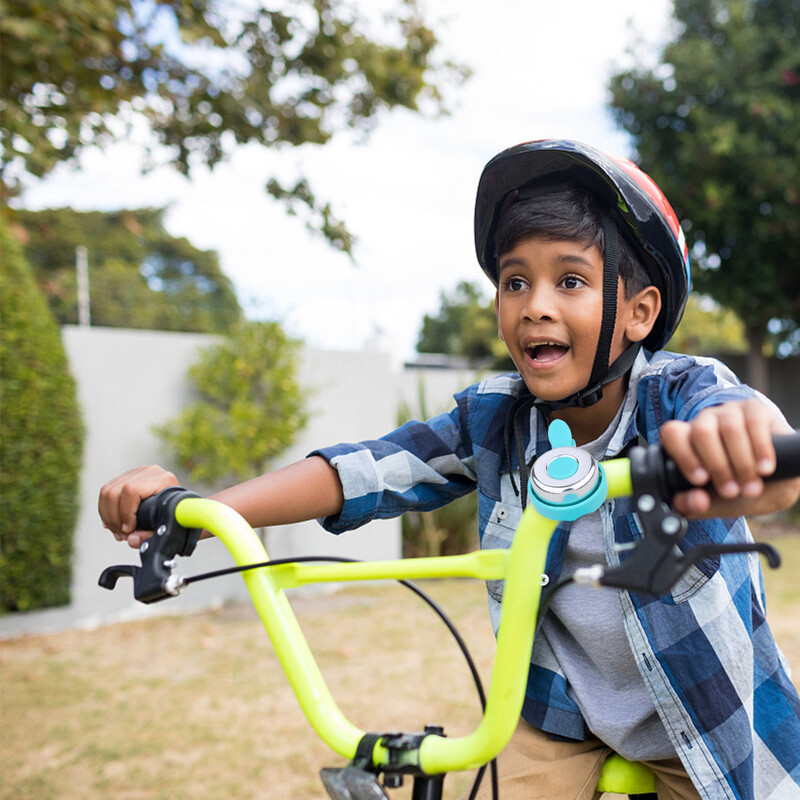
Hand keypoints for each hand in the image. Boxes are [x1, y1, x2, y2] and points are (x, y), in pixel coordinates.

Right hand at [98, 466, 178, 548]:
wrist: (186, 506)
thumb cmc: (181, 517)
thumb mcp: (171, 529)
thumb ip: (151, 536)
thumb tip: (131, 539)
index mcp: (163, 480)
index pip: (131, 490)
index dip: (125, 512)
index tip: (129, 530)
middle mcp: (150, 472)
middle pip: (114, 492)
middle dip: (114, 518)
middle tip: (123, 535)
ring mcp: (137, 472)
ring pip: (107, 492)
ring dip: (108, 516)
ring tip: (119, 532)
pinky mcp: (128, 477)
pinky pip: (107, 491)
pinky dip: (106, 511)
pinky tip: (114, 524)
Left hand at [659, 398, 799, 518]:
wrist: (778, 476)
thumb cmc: (740, 485)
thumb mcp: (718, 502)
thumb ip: (698, 506)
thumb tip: (694, 502)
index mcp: (687, 439)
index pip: (672, 434)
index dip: (684, 456)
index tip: (700, 480)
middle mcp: (706, 421)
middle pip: (701, 432)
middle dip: (717, 467)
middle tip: (730, 491)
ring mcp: (730, 412)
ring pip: (729, 429)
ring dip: (741, 463)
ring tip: (751, 487)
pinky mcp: (756, 410)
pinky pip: (754, 424)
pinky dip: (760, 450)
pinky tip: (764, 468)